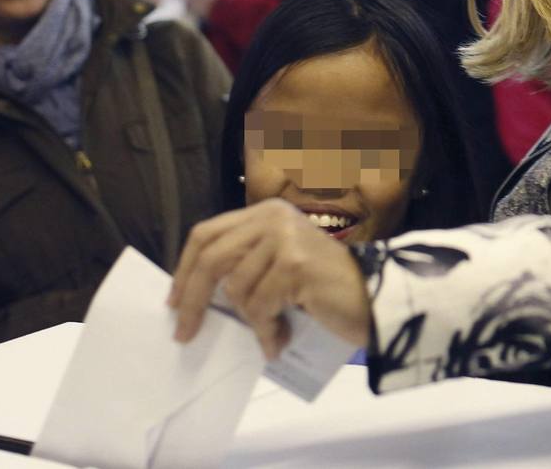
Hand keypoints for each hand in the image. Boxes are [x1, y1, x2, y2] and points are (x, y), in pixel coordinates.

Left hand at [166, 199, 370, 358]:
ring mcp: (284, 238)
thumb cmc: (325, 288)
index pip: (207, 234)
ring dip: (252, 320)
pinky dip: (268, 330)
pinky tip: (282, 338)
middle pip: (212, 258)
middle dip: (192, 300)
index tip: (174, 301)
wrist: (375, 297)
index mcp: (266, 212)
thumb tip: (191, 296)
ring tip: (274, 332)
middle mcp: (273, 217)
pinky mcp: (294, 263)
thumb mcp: (279, 265)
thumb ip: (245, 265)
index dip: (185, 269)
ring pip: (236, 289)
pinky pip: (259, 306)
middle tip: (185, 333)